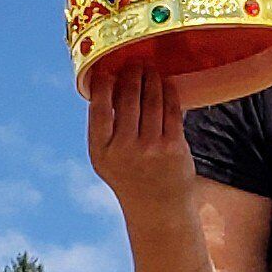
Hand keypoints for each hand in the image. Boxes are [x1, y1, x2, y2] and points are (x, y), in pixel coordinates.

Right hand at [87, 68, 195, 209]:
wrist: (158, 209)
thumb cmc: (129, 176)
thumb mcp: (105, 157)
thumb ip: (104, 126)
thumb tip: (107, 83)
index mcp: (100, 149)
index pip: (99, 106)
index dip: (103, 83)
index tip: (107, 68)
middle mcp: (124, 148)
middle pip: (127, 98)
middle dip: (131, 74)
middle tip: (134, 62)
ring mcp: (150, 148)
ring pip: (151, 100)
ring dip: (151, 79)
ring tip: (150, 69)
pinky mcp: (173, 147)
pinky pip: (171, 110)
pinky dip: (168, 93)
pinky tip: (166, 83)